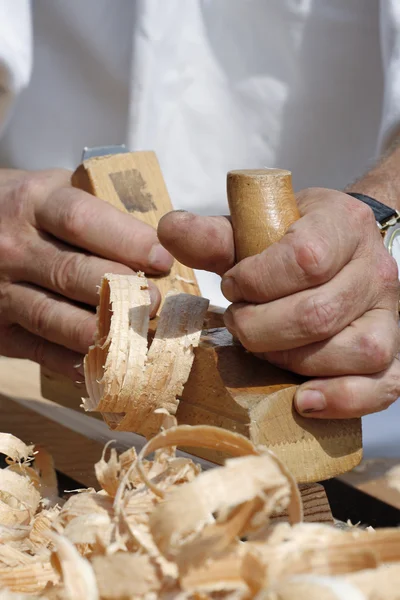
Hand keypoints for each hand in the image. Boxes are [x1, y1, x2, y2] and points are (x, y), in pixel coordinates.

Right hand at [0, 168, 171, 378]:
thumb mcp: (53, 192)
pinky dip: (75, 361)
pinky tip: (108, 362)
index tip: (162, 259)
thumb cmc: (26, 212)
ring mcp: (0, 291)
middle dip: (121, 291)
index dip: (127, 241)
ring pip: (54, 318)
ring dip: (102, 332)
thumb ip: (98, 212)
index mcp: (33, 203)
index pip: (82, 221)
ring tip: (139, 337)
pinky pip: (40, 350)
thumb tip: (161, 244)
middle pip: (71, 273)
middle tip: (156, 303)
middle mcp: (12, 247)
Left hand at [158, 188, 399, 418]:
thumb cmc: (292, 242)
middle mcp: (376, 271)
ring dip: (293, 361)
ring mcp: (390, 315)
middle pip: (319, 314)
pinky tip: (303, 399)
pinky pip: (382, 386)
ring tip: (265, 350)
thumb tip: (169, 229)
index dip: (257, 281)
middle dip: (261, 328)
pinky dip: (342, 399)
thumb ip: (214, 235)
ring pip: (354, 352)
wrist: (341, 251)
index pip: (305, 259)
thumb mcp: (256, 230)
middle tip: (238, 322)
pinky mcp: (392, 354)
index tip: (232, 285)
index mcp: (344, 225)